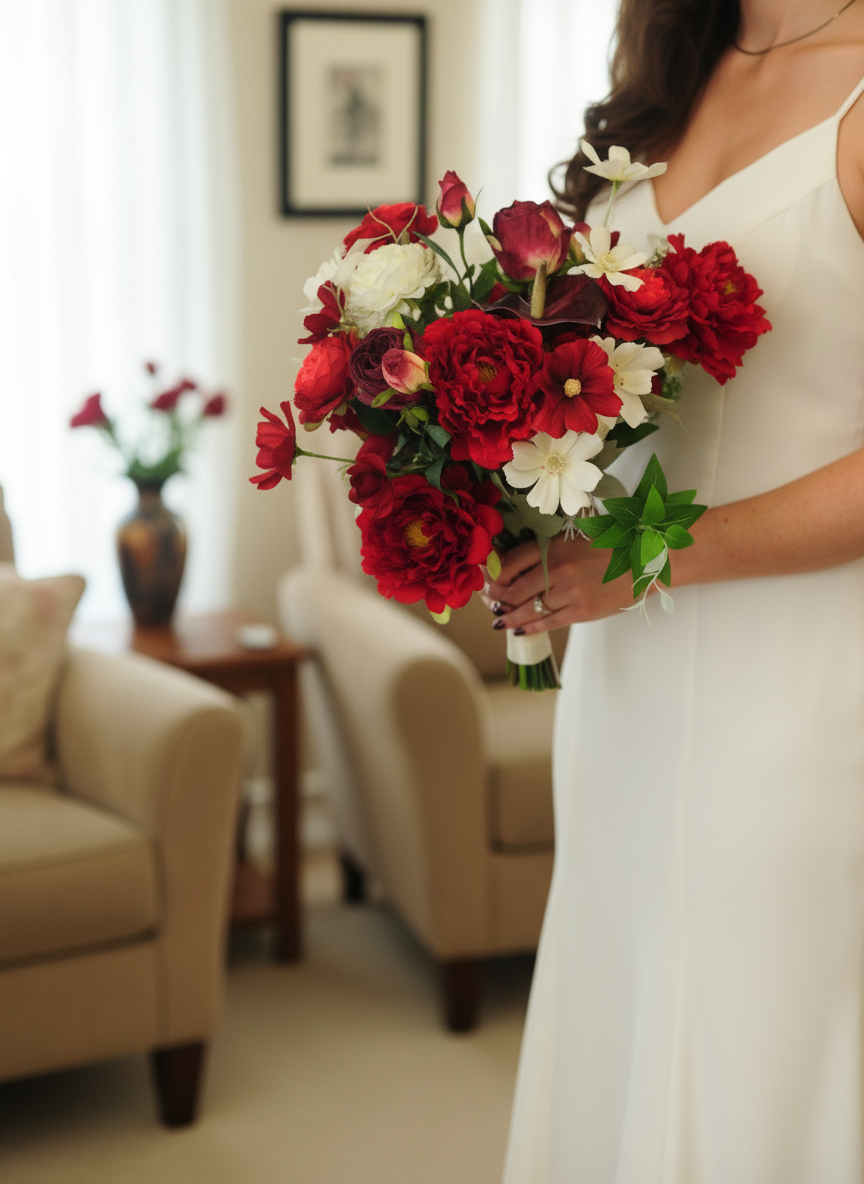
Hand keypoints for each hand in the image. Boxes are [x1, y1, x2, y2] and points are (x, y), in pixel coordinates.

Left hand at [483, 532, 637, 635]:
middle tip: (489, 603)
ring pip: (527, 609)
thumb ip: (548, 548)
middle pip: (514, 589)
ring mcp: (569, 592)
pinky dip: (529, 628)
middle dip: (497, 599)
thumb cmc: (611, 546)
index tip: (488, 581)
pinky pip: (547, 622)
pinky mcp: (581, 611)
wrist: (646, 560)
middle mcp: (558, 568)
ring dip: (508, 617)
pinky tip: (518, 629)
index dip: (494, 575)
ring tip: (498, 620)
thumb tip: (516, 563)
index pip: (511, 561)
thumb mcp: (575, 536)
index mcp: (554, 545)